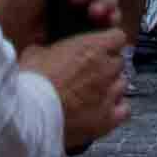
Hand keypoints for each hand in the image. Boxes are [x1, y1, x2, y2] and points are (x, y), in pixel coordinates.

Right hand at [37, 21, 133, 146]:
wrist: (32, 115)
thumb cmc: (33, 83)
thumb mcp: (35, 52)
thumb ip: (50, 48)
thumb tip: (46, 49)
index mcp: (92, 48)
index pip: (117, 37)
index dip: (109, 42)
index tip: (102, 46)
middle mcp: (106, 69)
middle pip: (119, 62)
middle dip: (107, 66)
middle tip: (91, 72)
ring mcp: (109, 95)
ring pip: (122, 85)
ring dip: (111, 86)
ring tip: (94, 93)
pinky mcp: (107, 119)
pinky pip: (124, 110)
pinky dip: (117, 108)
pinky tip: (105, 109)